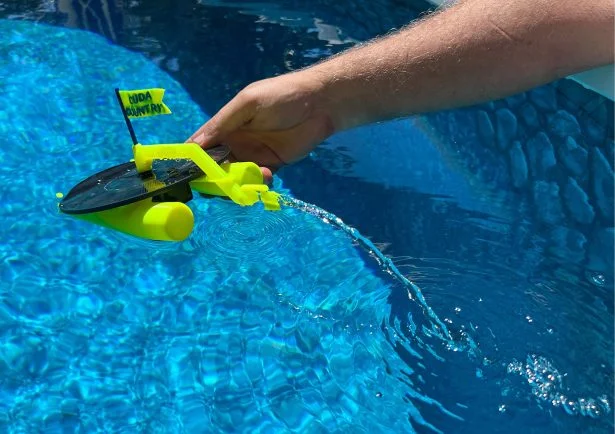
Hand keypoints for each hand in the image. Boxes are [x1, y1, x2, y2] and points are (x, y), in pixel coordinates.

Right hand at [187, 72, 334, 183]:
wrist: (322, 104)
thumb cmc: (283, 95)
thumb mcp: (248, 104)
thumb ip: (222, 124)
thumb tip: (193, 146)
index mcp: (225, 125)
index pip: (201, 146)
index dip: (192, 161)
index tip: (186, 176)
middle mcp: (235, 142)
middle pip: (215, 167)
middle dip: (215, 178)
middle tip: (223, 182)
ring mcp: (253, 155)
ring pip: (235, 178)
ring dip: (238, 183)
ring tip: (251, 174)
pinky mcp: (272, 165)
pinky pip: (257, 181)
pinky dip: (258, 183)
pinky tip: (267, 176)